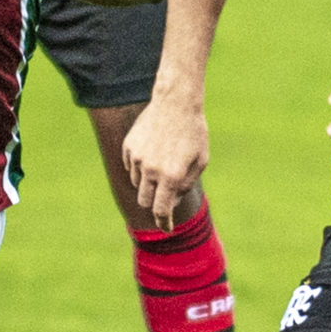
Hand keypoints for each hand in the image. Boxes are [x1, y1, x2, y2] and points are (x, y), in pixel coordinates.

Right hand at [122, 94, 209, 229]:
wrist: (176, 102)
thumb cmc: (193, 132)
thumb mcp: (200, 161)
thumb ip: (186, 184)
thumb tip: (171, 201)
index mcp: (172, 176)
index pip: (160, 210)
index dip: (163, 223)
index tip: (166, 228)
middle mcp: (151, 169)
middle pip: (145, 201)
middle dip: (154, 202)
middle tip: (164, 196)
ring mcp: (137, 158)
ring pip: (137, 183)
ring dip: (148, 182)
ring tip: (162, 163)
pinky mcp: (129, 147)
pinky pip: (131, 166)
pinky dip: (140, 167)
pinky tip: (153, 151)